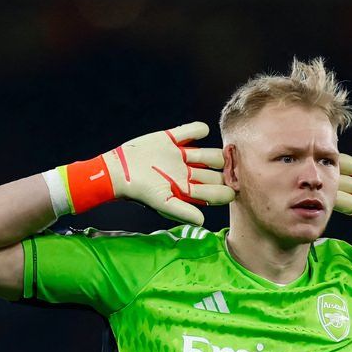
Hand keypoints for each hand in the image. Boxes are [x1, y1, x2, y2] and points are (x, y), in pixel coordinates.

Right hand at [47, 122, 233, 225]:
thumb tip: (202, 222)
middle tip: (229, 168)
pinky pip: (190, 131)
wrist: (119, 171)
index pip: (215, 191)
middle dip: (225, 171)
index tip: (232, 188)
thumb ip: (182, 211)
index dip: (226, 190)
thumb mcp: (162, 202)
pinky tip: (200, 132)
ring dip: (215, 153)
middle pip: (215, 171)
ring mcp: (181, 156)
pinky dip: (198, 129)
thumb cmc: (140, 191)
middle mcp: (188, 173)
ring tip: (217, 154)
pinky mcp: (171, 139)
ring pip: (208, 154)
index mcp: (188, 189)